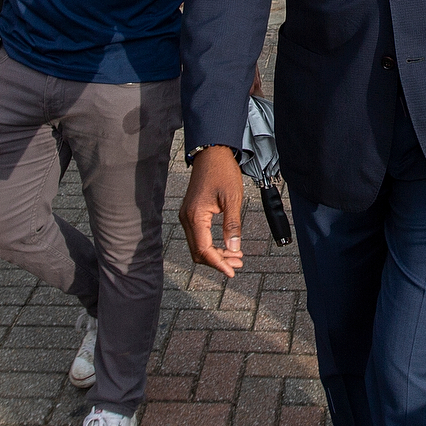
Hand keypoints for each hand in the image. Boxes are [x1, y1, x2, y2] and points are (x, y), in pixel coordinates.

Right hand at [180, 145, 244, 278]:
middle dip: (218, 261)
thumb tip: (234, 248)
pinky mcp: (191, 213)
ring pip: (198, 246)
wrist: (212, 153)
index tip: (231, 272)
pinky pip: (198, 236)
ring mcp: (187, 216)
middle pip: (198, 252)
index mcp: (195, 216)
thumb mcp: (233, 199)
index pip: (203, 250)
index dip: (218, 263)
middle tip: (238, 263)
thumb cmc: (223, 172)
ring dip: (215, 254)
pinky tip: (227, 246)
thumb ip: (233, 225)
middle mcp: (187, 218)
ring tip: (236, 256)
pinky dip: (211, 245)